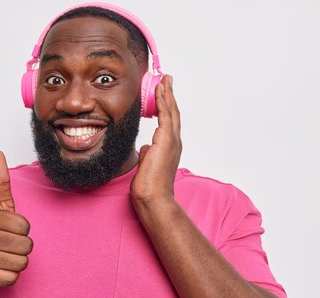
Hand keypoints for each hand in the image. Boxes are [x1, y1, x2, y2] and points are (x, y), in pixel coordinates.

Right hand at [0, 150, 32, 286]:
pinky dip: (10, 276)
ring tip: (3, 256)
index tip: (8, 229)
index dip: (22, 229)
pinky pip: (12, 278)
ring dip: (17, 261)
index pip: (25, 226)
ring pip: (22, 262)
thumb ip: (0, 181)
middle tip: (7, 244)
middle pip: (26, 245)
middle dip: (22, 247)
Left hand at [130, 75, 181, 202]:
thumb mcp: (147, 165)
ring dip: (168, 93)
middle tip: (168, 79)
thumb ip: (148, 154)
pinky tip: (161, 89)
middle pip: (173, 112)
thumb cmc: (149, 186)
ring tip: (165, 78)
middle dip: (170, 94)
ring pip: (171, 111)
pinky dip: (164, 101)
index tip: (164, 93)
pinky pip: (165, 115)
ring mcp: (172, 141)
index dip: (167, 106)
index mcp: (170, 147)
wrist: (153, 197)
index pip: (169, 122)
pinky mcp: (166, 141)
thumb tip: (145, 148)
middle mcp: (174, 142)